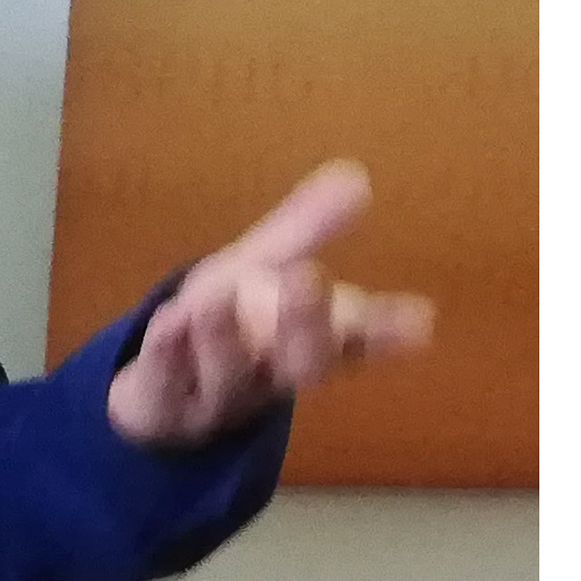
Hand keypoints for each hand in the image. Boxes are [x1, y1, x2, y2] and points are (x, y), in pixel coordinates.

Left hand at [105, 160, 435, 449]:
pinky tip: (167, 323)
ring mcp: (217, 394)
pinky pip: (164, 384)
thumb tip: (354, 175)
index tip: (419, 319)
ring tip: (219, 298)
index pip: (355, 338)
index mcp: (306, 340)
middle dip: (308, 324)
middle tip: (308, 278)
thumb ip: (303, 231)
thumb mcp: (260, 269)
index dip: (384, 332)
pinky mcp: (162, 404)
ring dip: (226, 338)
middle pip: (302, 361)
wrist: (161, 397)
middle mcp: (270, 371)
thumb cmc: (228, 325)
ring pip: (230, 375)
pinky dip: (168, 355)